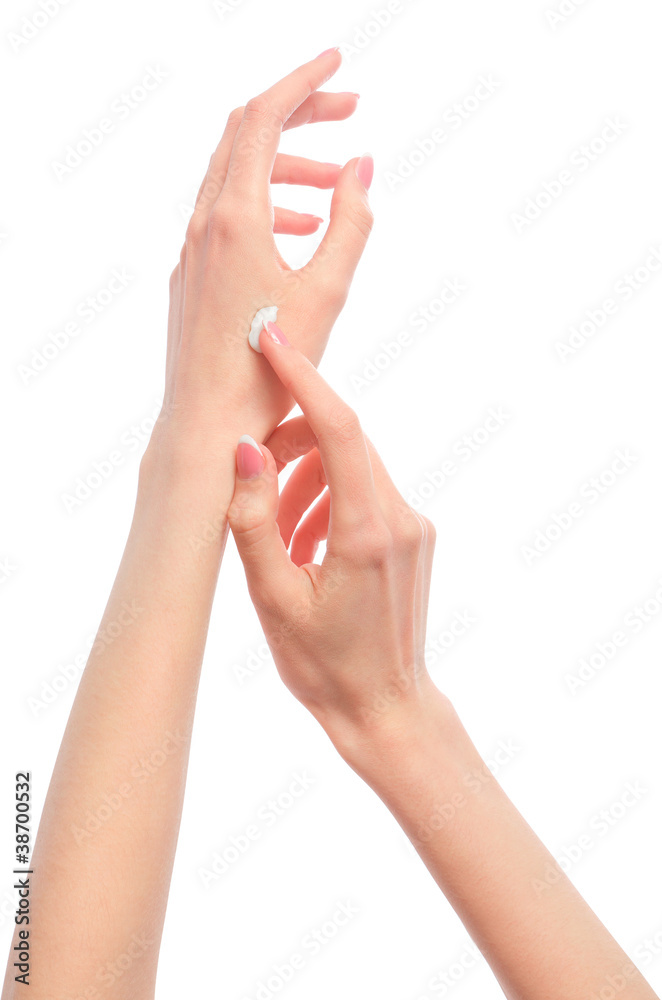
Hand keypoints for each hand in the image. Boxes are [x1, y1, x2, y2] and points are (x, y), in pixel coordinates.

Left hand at [157, 50, 373, 461]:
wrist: (207, 422)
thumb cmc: (268, 369)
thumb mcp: (326, 293)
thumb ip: (351, 223)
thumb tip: (363, 165)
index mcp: (234, 217)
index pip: (264, 118)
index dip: (303, 81)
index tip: (340, 62)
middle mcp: (204, 224)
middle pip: (246, 135)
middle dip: (298, 113)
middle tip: (348, 110)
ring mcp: (191, 250)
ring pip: (236, 177)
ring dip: (286, 168)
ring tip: (333, 187)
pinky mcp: (190, 275)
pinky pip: (225, 216)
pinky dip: (265, 205)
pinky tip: (297, 232)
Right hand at [227, 321, 439, 755]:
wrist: (387, 709)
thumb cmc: (325, 666)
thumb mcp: (272, 598)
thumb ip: (254, 519)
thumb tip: (243, 449)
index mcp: (367, 532)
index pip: (340, 428)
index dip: (304, 377)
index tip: (271, 338)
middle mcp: (401, 519)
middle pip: (346, 440)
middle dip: (293, 439)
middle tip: (251, 471)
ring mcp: (415, 526)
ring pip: (354, 466)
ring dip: (307, 477)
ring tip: (276, 533)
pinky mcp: (414, 536)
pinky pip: (367, 492)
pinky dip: (328, 498)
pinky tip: (303, 542)